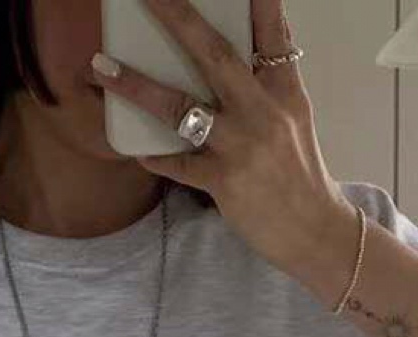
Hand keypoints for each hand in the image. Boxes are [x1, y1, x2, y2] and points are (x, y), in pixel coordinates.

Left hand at [91, 0, 357, 281]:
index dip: (257, 1)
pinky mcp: (224, 181)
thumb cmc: (302, 173)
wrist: (315, 232)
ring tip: (102, 66)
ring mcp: (241, 146)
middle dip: (178, 18)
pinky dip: (155, 156)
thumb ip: (275, 77)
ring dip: (137, 85)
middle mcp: (263, 112)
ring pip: (181, 107)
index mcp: (285, 91)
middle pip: (216, 54)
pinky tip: (136, 150)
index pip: (271, 33)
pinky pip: (177, 163)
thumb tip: (265, 36)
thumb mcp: (297, 117)